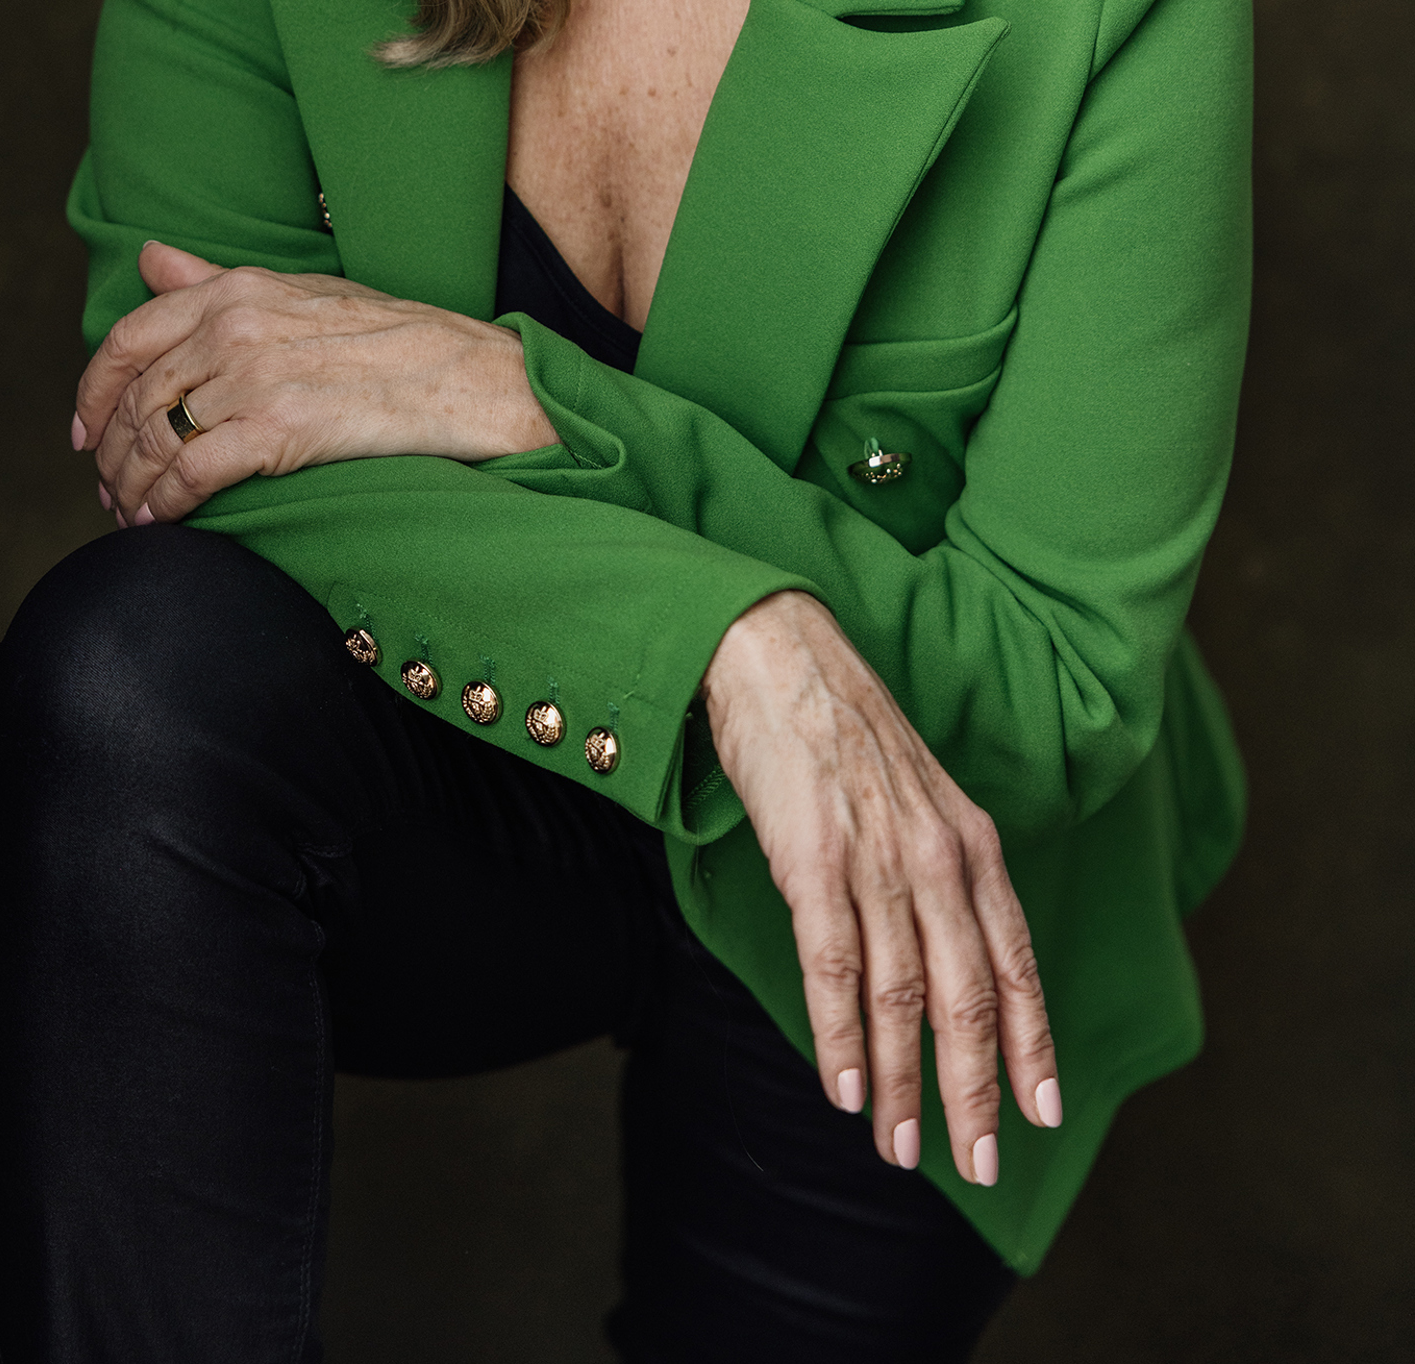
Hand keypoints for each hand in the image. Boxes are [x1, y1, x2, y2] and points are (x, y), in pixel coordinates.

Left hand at [72, 241, 557, 523]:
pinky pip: (190, 474)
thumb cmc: (395, 340)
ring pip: (155, 439)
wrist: (471, 380)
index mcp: (238, 289)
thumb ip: (216, 281)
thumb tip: (151, 259)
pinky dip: (165, 506)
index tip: (85, 431)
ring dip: (131, 487)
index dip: (92, 391)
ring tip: (133, 514)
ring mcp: (255, 377)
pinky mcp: (277, 430)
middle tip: (107, 490)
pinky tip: (165, 524)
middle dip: (109, 453)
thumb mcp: (302, 292)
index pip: (129, 336)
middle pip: (134, 397)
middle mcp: (236, 326)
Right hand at [701, 590, 1059, 1184]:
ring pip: (902, 997)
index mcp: (971, 841)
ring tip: (897, 1148)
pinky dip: (841, 1037)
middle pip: (967, 999)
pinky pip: (835, 967)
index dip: (1031, 1045)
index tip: (1039, 1115)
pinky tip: (842, 1087)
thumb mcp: (918, 795)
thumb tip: (945, 954)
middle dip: (975, 1093)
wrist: (777, 652)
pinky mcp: (813, 860)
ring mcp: (877, 858)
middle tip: (975, 1165)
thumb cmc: (842, 727)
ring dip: (900, 1084)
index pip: (1016, 963)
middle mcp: (938, 856)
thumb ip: (940, 869)